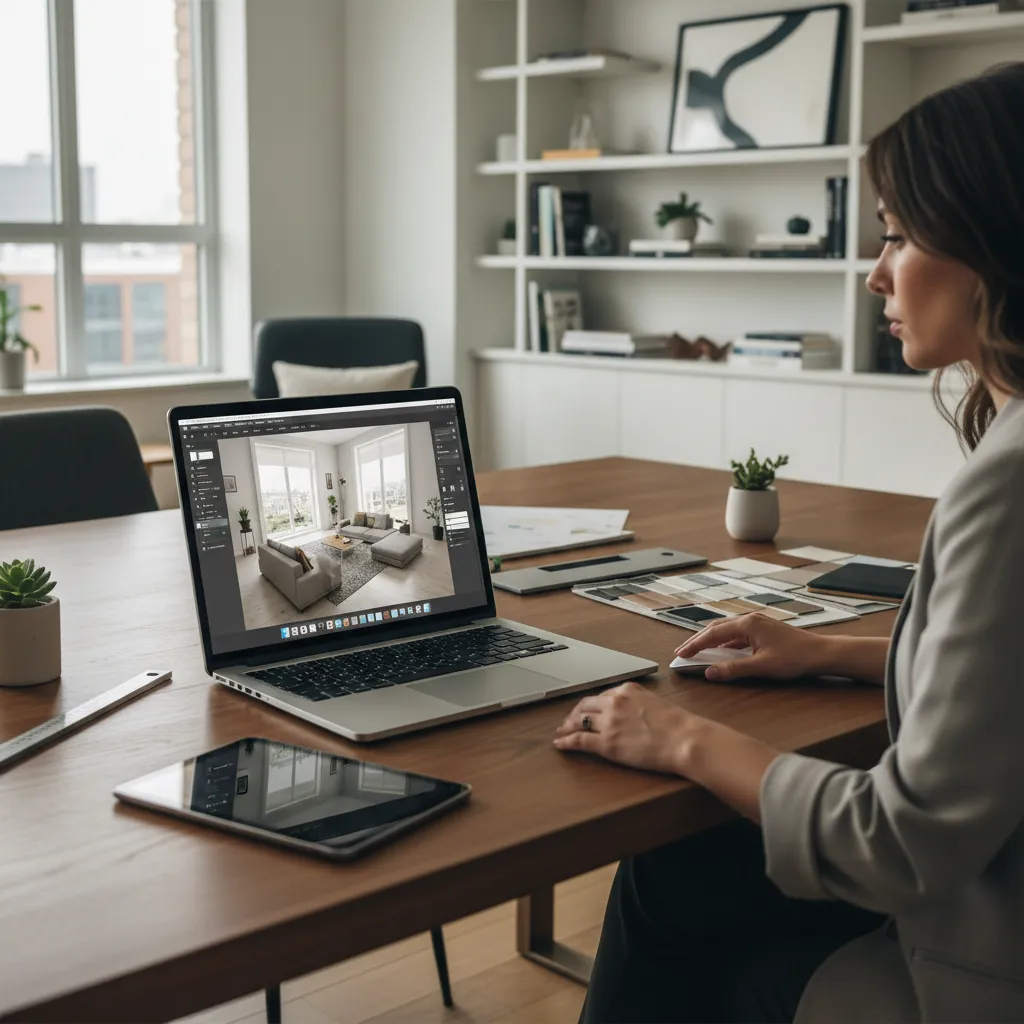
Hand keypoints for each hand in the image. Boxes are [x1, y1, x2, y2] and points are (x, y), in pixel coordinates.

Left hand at [553, 681, 696, 774]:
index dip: (590, 705)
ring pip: (578, 721)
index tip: (586, 710)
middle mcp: (614, 701)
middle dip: (574, 714)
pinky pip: (579, 739)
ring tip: (561, 732)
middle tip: (568, 721)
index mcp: (627, 690)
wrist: (685, 738)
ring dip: (566, 727)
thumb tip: (634, 712)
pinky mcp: (606, 742)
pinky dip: (566, 741)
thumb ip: (640, 703)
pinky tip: (560, 744)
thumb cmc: (679, 724)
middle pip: (585, 705)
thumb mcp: (656, 702)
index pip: (601, 695)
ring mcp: (608, 722)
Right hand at [674, 612, 827, 681]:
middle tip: (683, 652)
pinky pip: (737, 635)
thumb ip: (734, 669)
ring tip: (697, 650)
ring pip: (726, 630)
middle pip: (717, 628)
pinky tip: (722, 651)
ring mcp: (757, 624)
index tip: (681, 654)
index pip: (713, 634)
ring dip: (710, 640)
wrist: (821, 653)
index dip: (695, 644)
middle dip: (698, 640)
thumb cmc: (795, 658)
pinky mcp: (763, 631)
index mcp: (747, 625)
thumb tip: (709, 672)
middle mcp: (750, 620)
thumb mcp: (761, 666)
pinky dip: (724, 642)